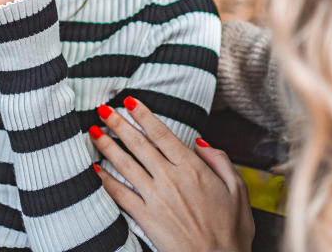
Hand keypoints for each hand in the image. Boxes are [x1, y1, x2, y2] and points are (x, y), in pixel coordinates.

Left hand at [91, 98, 254, 251]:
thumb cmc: (231, 231)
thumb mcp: (238, 190)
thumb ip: (221, 160)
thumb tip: (201, 142)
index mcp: (193, 168)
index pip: (162, 133)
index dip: (144, 115)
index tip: (130, 102)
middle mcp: (170, 178)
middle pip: (139, 144)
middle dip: (118, 124)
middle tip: (102, 109)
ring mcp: (156, 198)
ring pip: (126, 165)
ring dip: (107, 146)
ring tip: (93, 132)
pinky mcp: (146, 218)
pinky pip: (120, 195)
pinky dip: (106, 181)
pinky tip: (96, 170)